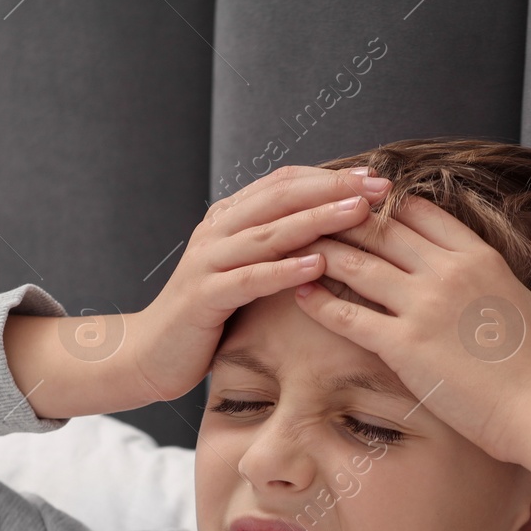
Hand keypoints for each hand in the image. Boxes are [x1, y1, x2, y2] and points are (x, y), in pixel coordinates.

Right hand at [131, 165, 392, 400]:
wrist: (151, 354)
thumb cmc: (208, 317)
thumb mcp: (244, 271)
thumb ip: (274, 247)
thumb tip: (331, 230)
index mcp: (229, 218)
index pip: (284, 182)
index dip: (329, 176)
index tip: (373, 175)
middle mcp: (217, 231)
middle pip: (281, 197)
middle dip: (332, 188)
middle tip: (378, 185)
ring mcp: (207, 262)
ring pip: (268, 232)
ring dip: (317, 219)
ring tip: (358, 213)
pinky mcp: (203, 298)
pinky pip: (249, 278)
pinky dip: (284, 270)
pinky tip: (317, 264)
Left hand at [291, 195, 530, 465]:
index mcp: (481, 258)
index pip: (421, 213)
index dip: (387, 206)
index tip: (361, 206)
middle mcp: (448, 272)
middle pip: (381, 230)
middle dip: (343, 221)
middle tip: (311, 219)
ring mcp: (423, 306)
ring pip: (358, 264)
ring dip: (323, 252)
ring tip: (293, 248)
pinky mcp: (403, 346)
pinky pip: (348, 315)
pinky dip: (319, 301)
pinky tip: (298, 293)